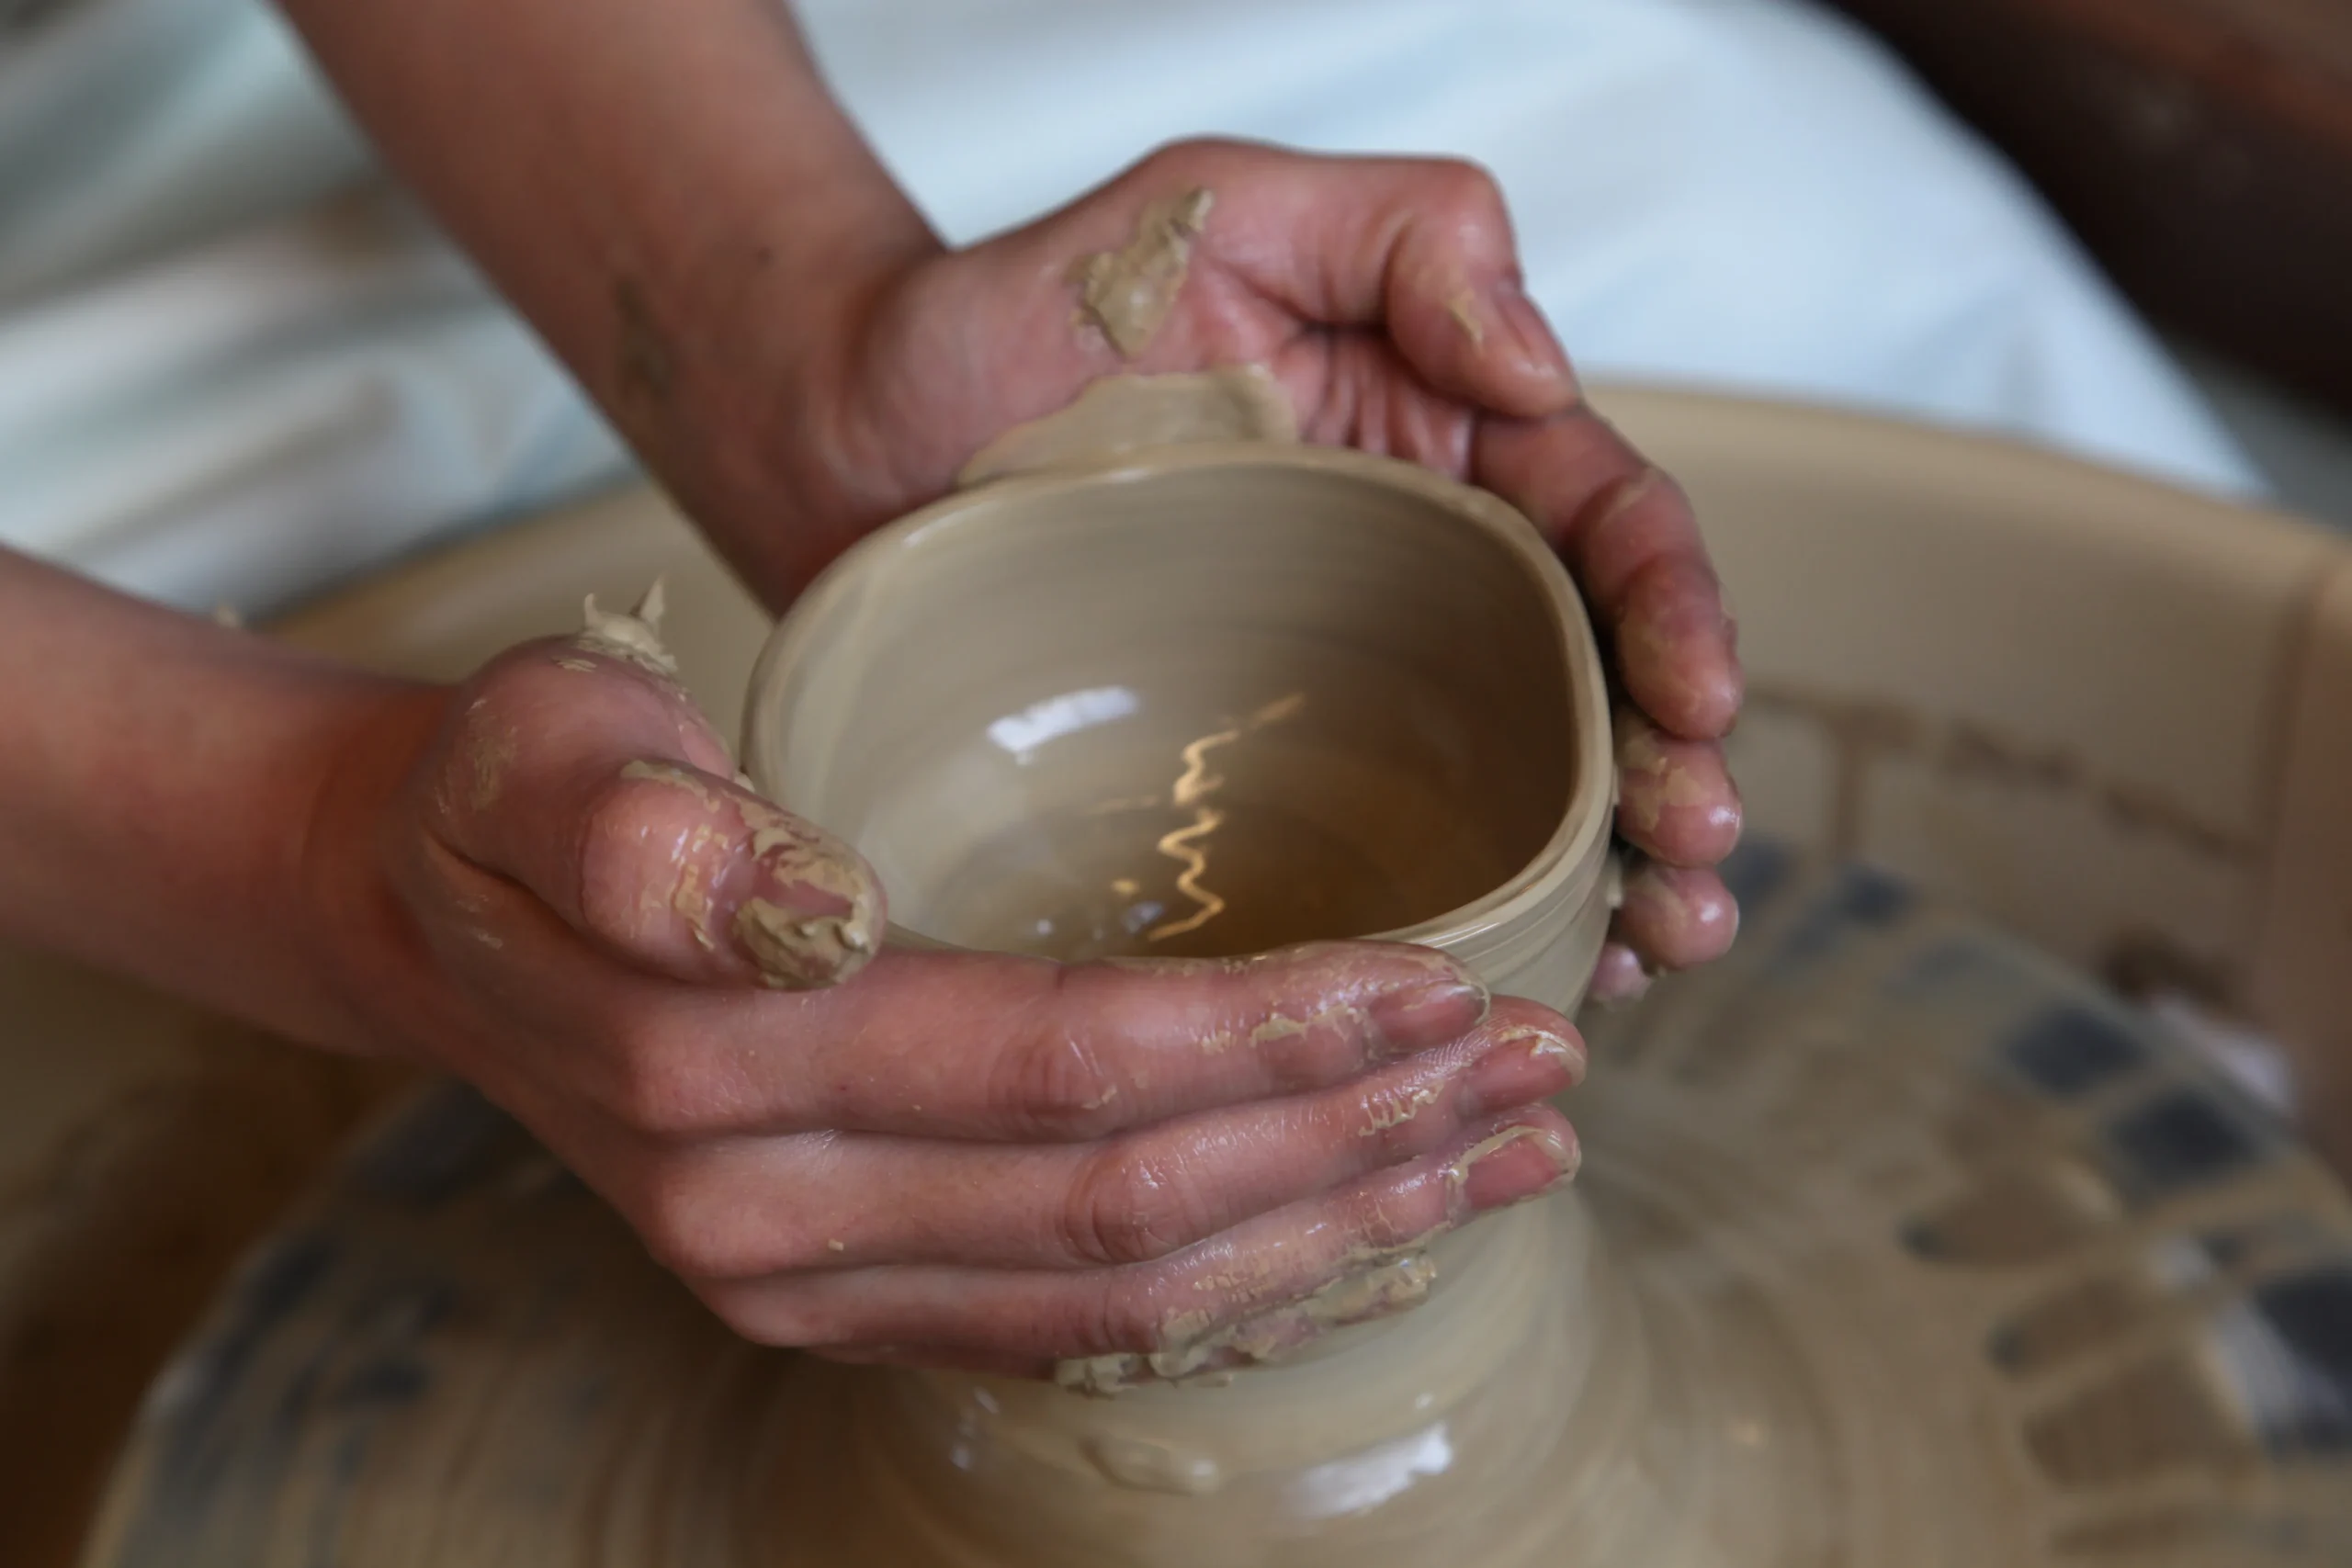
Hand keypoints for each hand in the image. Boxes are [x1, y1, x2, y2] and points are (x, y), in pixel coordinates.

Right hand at [309, 602, 1582, 1375]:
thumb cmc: (526, 793)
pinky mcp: (844, 1301)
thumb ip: (643, 824)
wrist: (439, 917)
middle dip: (1357, 1142)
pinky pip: (1074, 1327)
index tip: (1445, 981)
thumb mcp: (546, 742)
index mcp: (721, 1064)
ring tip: (1509, 1154)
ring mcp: (806, 1286)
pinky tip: (1367, 1233)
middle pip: (1128, 1204)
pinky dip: (1243, 1290)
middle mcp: (768, 1214)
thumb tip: (796, 905)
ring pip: (1126, 1295)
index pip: (1059, 1067)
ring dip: (1339, 1228)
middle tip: (1538, 1067)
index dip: (1267, 1036)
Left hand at [721, 140, 1742, 1000]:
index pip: (1606, 526)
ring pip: (1528, 790)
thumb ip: (1404, 233)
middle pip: (1601, 684)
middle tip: (1693, 859)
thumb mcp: (1215, 210)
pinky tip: (1540, 972)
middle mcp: (1421, 580)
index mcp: (1441, 446)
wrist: (850, 438)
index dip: (1677, 614)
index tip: (1700, 704)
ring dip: (1621, 873)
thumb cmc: (1021, 317)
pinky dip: (1486, 918)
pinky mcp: (1266, 786)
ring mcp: (1349, 694)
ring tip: (1664, 942)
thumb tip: (1542, 369)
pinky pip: (1396, 855)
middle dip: (1676, 777)